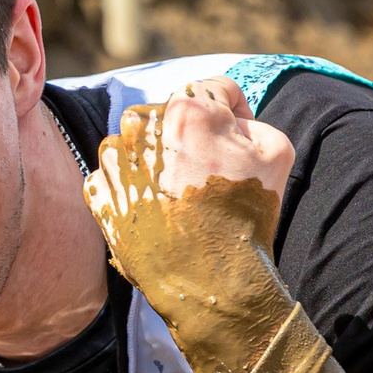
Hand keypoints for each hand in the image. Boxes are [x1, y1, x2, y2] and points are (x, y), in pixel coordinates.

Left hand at [84, 87, 296, 372]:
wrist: (209, 281)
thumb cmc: (246, 215)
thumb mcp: (274, 149)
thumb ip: (247, 115)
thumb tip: (225, 116)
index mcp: (185, 109)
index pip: (211, 90)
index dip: (232, 115)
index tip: (236, 145)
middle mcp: (140, 127)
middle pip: (171, 114)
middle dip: (189, 136)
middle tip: (208, 175)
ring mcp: (113, 160)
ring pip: (140, 142)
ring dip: (159, 158)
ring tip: (181, 195)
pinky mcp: (98, 192)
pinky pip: (118, 174)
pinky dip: (135, 186)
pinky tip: (159, 209)